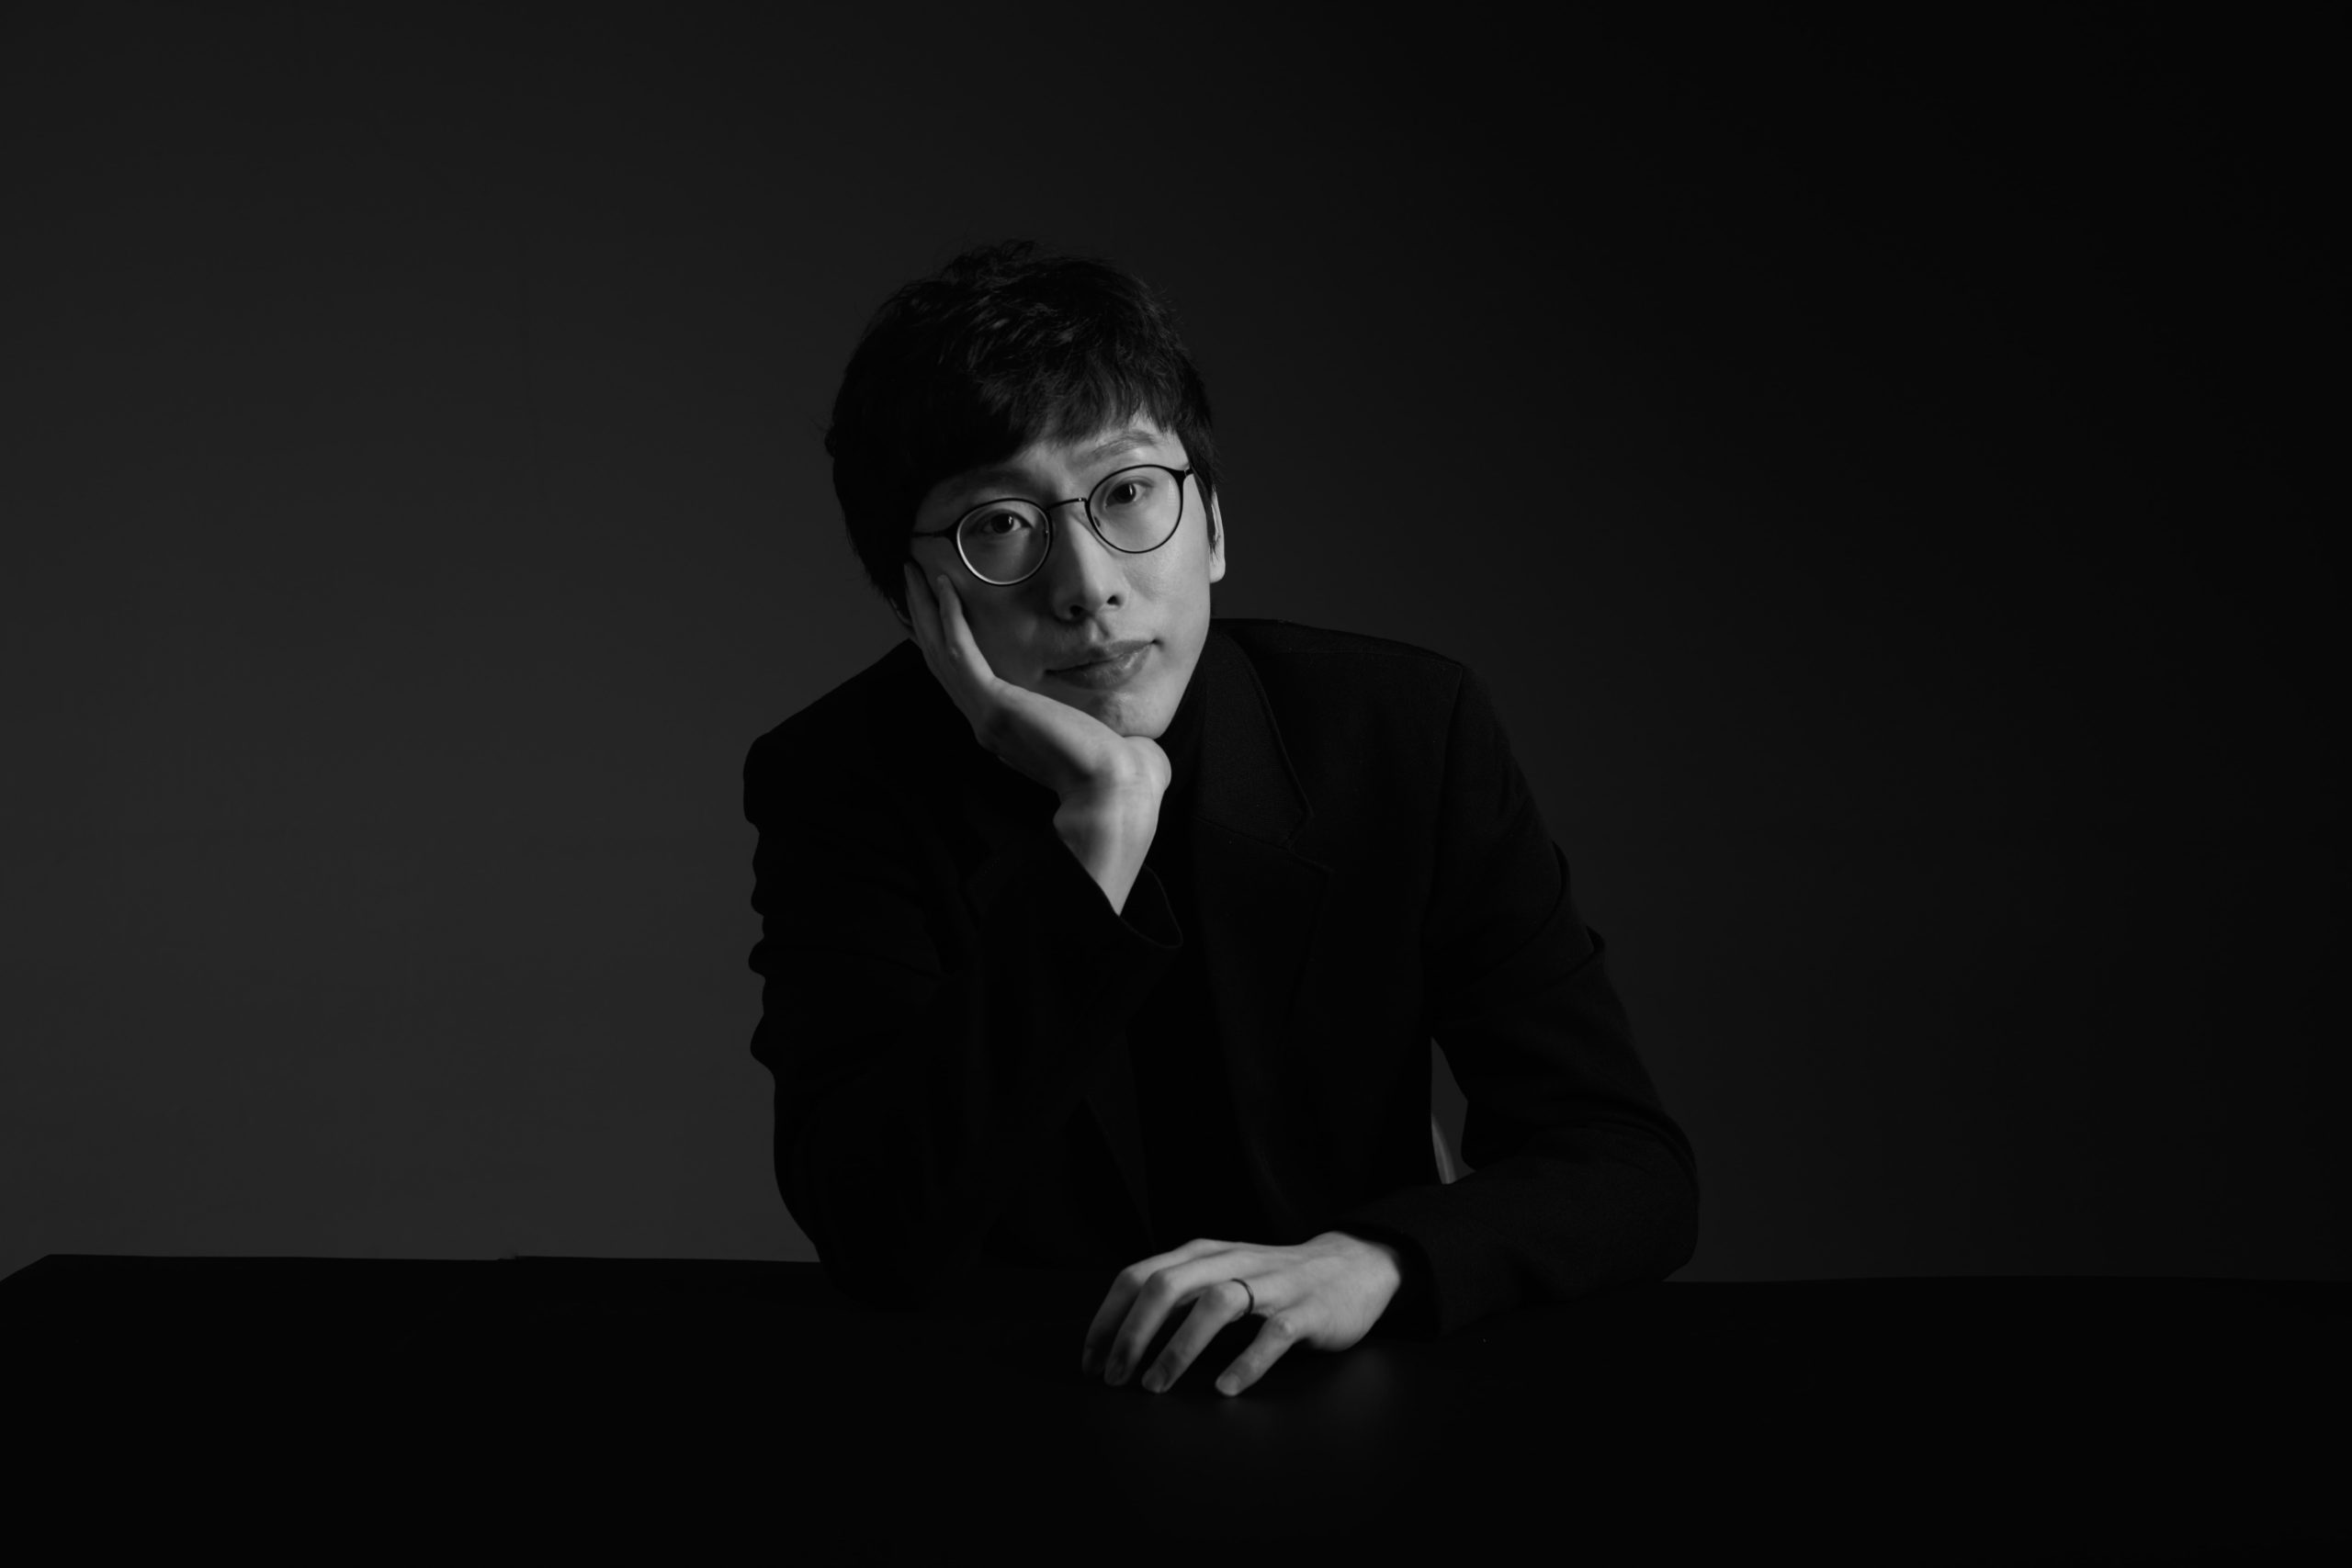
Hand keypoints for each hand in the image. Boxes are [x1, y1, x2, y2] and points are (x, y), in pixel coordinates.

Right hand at [901, 562, 1170, 805]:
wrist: (1117, 793)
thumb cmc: (1123, 773)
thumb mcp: (1102, 739)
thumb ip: (1103, 727)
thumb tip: (1131, 729)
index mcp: (1007, 732)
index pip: (965, 681)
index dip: (947, 643)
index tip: (941, 609)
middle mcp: (987, 725)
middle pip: (941, 662)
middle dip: (924, 618)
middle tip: (913, 578)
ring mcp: (986, 717)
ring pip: (940, 653)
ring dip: (925, 610)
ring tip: (915, 572)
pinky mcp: (995, 707)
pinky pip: (960, 653)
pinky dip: (949, 618)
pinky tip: (945, 586)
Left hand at [1078, 1231, 1403, 1396]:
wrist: (1352, 1267)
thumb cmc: (1273, 1281)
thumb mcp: (1220, 1274)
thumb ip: (1178, 1296)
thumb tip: (1120, 1338)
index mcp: (1204, 1253)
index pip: (1139, 1275)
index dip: (1108, 1319)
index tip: (1090, 1362)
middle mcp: (1232, 1261)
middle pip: (1169, 1285)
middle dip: (1133, 1334)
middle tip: (1115, 1378)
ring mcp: (1272, 1285)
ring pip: (1217, 1304)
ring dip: (1179, 1347)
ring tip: (1156, 1386)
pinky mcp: (1307, 1312)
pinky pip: (1273, 1335)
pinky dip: (1246, 1362)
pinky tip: (1224, 1388)